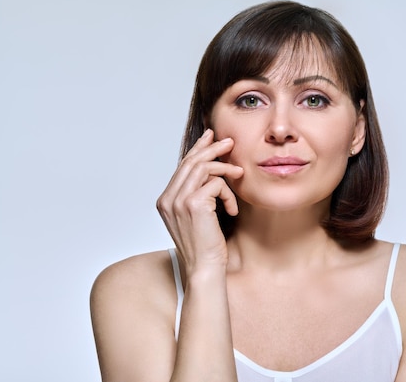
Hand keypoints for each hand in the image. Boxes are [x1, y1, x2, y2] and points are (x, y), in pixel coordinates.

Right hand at [156, 129, 243, 275]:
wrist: (205, 268)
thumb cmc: (206, 245)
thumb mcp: (198, 216)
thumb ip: (198, 194)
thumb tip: (212, 171)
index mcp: (165, 200)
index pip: (182, 167)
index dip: (197, 149)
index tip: (210, 137)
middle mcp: (168, 199)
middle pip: (191, 162)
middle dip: (211, 148)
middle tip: (230, 142)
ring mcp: (178, 201)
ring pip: (203, 168)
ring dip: (225, 167)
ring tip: (240, 173)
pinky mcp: (193, 204)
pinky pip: (216, 184)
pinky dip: (228, 193)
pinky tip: (232, 209)